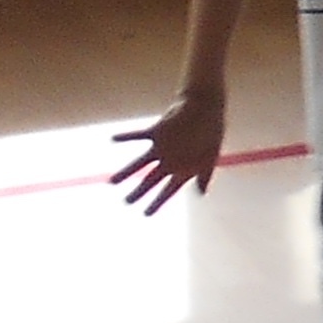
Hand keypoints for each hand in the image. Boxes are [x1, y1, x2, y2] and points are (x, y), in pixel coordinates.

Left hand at [111, 89, 230, 211]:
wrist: (206, 107)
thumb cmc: (211, 133)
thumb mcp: (211, 158)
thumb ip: (204, 176)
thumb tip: (201, 193)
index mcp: (182, 170)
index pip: (167, 191)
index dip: (157, 203)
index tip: (146, 214)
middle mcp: (169, 161)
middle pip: (150, 180)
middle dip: (138, 192)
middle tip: (127, 202)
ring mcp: (162, 147)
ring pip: (140, 163)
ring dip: (126, 172)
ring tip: (111, 182)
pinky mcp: (157, 132)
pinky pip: (138, 135)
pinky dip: (126, 137)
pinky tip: (113, 138)